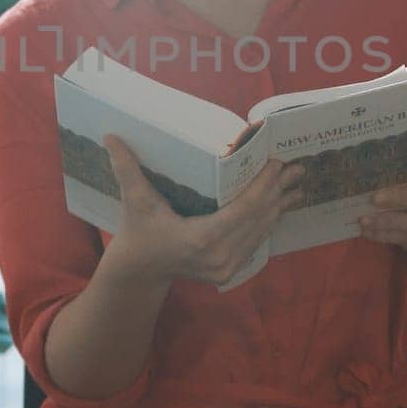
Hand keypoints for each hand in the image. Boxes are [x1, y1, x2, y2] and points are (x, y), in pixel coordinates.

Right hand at [98, 135, 304, 287]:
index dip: (263, 186)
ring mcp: (226, 267)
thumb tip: (110, 136)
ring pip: (261, 231)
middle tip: (295, 166)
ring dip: (279, 206)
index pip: (243, 209)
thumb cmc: (137, 232)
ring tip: (296, 182)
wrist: (139, 271)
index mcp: (200, 239)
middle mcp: (219, 257)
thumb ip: (126, 169)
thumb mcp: (135, 201)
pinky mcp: (229, 271)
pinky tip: (282, 205)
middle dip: (278, 191)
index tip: (275, 163)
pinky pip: (256, 242)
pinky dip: (269, 221)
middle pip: (258, 219)